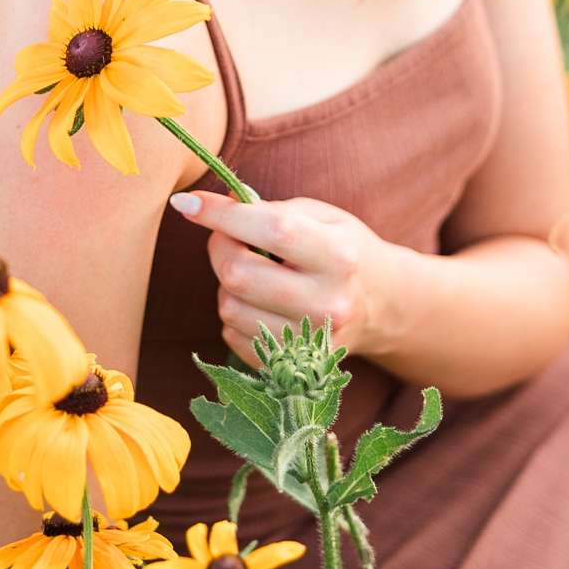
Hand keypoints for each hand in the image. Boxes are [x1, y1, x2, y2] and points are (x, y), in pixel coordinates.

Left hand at [168, 189, 399, 364]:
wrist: (381, 306)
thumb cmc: (344, 249)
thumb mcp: (324, 217)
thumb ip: (274, 209)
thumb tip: (220, 205)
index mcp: (338, 256)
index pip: (272, 231)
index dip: (223, 215)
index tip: (187, 202)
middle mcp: (327, 303)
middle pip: (239, 275)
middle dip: (220, 247)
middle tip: (229, 236)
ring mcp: (309, 342)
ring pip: (229, 308)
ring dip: (227, 284)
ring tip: (255, 272)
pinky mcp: (291, 366)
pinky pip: (231, 336)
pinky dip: (234, 313)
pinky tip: (259, 301)